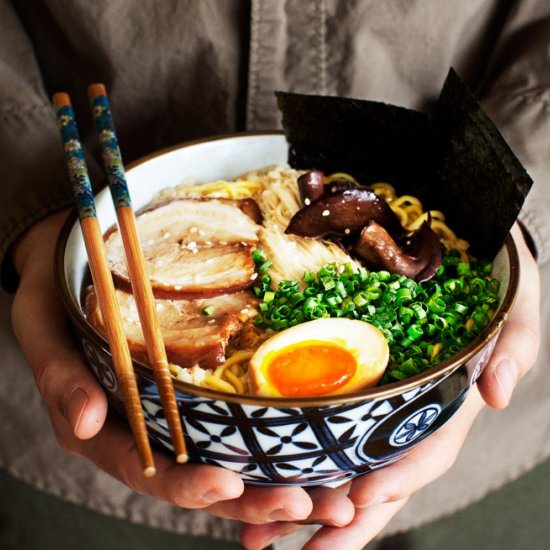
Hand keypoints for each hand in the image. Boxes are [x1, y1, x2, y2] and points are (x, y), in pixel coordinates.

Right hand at [11, 210, 355, 526]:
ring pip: (231, 458)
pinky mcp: (201, 392)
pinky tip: (316, 446)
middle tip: (309, 506)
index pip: (149, 471)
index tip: (230, 486)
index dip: (188, 485)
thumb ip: (60, 377)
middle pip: (204, 477)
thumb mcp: (45, 330)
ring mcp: (179, 414)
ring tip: (334, 496)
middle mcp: (150, 431)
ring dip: (279, 480)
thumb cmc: (58, 298)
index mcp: (110, 431)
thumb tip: (88, 422)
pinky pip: (238, 423)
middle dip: (256, 499)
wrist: (77, 263)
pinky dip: (275, 441)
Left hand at [241, 223, 540, 548]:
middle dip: (348, 523)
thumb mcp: (510, 308)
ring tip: (264, 537)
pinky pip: (325, 436)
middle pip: (381, 479)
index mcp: (447, 406)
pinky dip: (298, 464)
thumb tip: (497, 394)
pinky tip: (261, 485)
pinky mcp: (350, 397)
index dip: (399, 477)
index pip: (427, 451)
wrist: (456, 265)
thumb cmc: (487, 288)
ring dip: (310, 509)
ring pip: (347, 469)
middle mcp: (409, 418)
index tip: (363, 497)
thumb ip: (514, 346)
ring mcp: (378, 412)